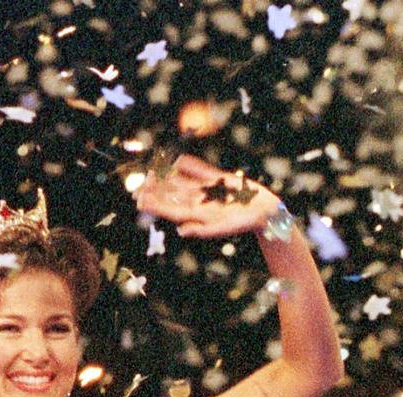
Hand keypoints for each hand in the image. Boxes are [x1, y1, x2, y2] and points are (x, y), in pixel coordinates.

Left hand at [136, 154, 285, 239]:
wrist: (265, 211)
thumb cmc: (244, 224)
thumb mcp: (222, 228)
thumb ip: (201, 230)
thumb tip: (180, 231)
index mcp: (197, 216)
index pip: (171, 210)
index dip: (154, 205)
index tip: (139, 200)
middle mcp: (200, 204)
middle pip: (173, 195)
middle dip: (156, 191)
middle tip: (137, 185)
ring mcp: (208, 192)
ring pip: (183, 183)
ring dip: (168, 177)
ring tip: (151, 171)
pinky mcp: (219, 181)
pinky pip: (201, 172)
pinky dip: (189, 166)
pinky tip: (177, 160)